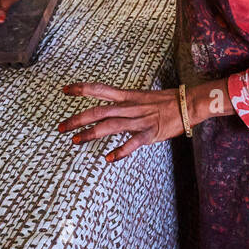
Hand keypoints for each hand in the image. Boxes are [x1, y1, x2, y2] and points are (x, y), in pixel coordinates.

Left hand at [58, 83, 185, 161]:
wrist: (188, 104)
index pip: (100, 90)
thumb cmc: (166, 101)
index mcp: (127, 96)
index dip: (81, 89)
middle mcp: (129, 107)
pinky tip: (108, 158)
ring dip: (90, 134)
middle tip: (60, 127)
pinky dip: (120, 151)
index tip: (65, 90)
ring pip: (110, 126)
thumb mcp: (142, 97)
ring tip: (75, 141)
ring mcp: (139, 120)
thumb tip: (111, 110)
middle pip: (98, 111)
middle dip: (77, 119)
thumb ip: (125, 103)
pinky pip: (133, 143)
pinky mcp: (149, 133)